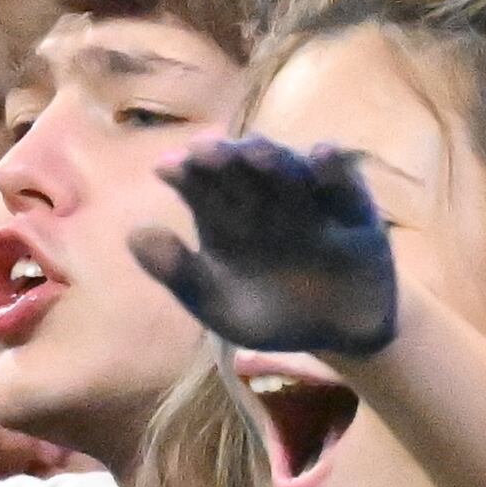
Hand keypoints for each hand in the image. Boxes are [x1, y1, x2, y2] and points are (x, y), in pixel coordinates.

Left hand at [131, 139, 396, 357]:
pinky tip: (320, 154)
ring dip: (272, 159)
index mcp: (224, 217)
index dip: (185, 173)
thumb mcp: (218, 305)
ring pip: (288, 170)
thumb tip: (133, 235)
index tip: (166, 168)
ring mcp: (308, 200)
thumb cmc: (269, 314)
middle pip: (241, 171)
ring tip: (256, 153)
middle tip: (205, 151)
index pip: (200, 186)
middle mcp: (264, 199)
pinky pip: (344, 184)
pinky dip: (334, 169)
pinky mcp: (353, 209)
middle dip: (224, 158)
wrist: (337, 335)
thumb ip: (179, 273)